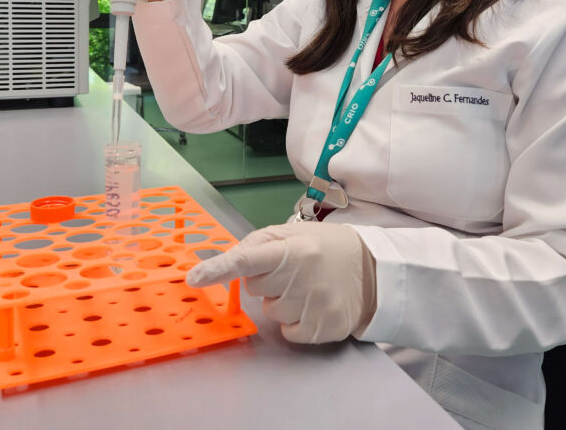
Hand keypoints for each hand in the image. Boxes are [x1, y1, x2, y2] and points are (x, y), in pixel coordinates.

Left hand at [186, 222, 376, 343]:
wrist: (371, 271)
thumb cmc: (325, 248)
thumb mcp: (293, 233)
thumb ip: (256, 245)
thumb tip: (226, 262)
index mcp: (293, 249)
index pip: (247, 260)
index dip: (218, 269)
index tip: (193, 278)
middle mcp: (302, 278)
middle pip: (256, 288)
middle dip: (267, 280)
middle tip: (292, 270)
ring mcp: (313, 306)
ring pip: (271, 312)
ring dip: (282, 301)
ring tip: (307, 286)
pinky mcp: (322, 329)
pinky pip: (287, 332)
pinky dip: (294, 321)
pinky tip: (312, 304)